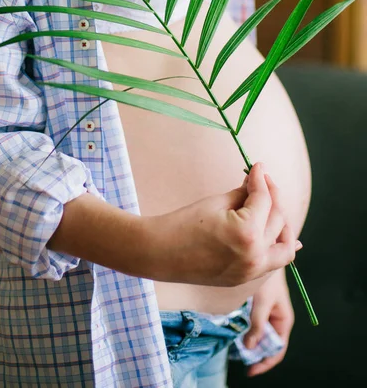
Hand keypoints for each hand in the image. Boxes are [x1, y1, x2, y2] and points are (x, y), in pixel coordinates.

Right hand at [143, 162, 301, 286]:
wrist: (161, 254)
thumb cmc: (184, 224)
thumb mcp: (217, 203)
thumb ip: (244, 194)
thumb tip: (258, 184)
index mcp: (247, 233)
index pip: (264, 199)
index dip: (261, 179)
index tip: (258, 166)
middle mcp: (255, 256)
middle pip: (278, 220)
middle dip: (273, 196)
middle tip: (263, 181)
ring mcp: (252, 271)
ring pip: (284, 247)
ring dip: (283, 224)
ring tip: (274, 207)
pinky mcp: (245, 278)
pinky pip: (272, 262)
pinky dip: (278, 247)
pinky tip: (283, 235)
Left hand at [244, 268, 294, 376]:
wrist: (265, 255)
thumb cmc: (267, 278)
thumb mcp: (262, 302)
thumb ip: (257, 324)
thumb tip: (250, 347)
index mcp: (283, 320)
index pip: (278, 349)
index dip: (265, 363)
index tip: (250, 371)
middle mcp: (277, 318)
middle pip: (268, 344)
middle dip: (256, 354)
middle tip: (239, 360)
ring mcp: (268, 312)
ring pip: (260, 334)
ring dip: (251, 343)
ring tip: (236, 350)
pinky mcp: (258, 304)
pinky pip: (254, 323)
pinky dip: (246, 330)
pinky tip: (236, 333)